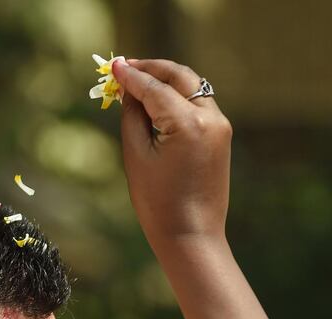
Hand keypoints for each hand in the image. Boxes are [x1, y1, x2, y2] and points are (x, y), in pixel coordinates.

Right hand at [111, 58, 232, 249]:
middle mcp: (210, 118)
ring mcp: (220, 125)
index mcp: (188, 124)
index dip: (132, 76)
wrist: (190, 236)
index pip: (155, 88)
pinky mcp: (221, 135)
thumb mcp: (137, 157)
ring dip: (166, 80)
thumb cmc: (158, 204)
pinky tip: (158, 101)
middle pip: (179, 76)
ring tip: (139, 82)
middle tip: (127, 67)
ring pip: (191, 87)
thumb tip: (130, 90)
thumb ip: (133, 117)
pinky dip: (178, 97)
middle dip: (153, 69)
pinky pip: (198, 104)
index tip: (114, 66)